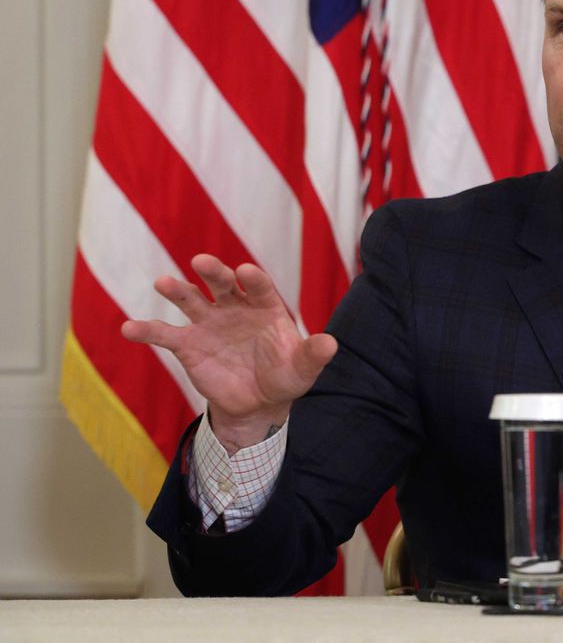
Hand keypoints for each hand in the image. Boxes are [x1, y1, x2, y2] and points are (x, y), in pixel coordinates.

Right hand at [121, 254, 336, 452]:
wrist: (259, 402)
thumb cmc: (285, 376)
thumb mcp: (302, 368)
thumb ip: (314, 354)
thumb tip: (331, 344)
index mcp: (265, 307)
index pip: (259, 286)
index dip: (253, 278)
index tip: (246, 271)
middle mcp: (234, 308)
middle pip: (222, 284)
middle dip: (214, 272)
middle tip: (202, 262)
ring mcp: (209, 324)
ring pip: (191, 300)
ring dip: (177, 290)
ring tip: (163, 282)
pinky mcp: (188, 345)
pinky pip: (164, 335)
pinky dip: (147, 331)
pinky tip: (129, 328)